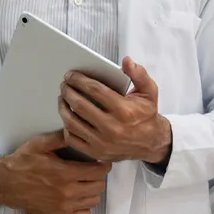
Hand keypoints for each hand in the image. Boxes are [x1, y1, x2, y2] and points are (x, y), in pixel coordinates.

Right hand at [0, 131, 110, 213]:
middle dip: (99, 177)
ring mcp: (64, 207)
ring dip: (92, 191)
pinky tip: (77, 196)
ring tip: (85, 183)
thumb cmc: (22, 163)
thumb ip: (61, 137)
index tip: (100, 161)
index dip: (103, 164)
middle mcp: (68, 192)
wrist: (5, 184)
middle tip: (92, 171)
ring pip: (93, 200)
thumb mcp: (40, 144)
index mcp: (65, 173)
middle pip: (99, 186)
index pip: (99, 171)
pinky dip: (84, 205)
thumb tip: (78, 131)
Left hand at [57, 59, 171, 163]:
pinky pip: (73, 139)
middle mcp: (112, 128)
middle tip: (64, 85)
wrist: (150, 142)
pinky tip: (67, 117)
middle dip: (68, 92)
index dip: (80, 80)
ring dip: (63, 108)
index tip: (71, 75)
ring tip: (63, 98)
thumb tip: (126, 60)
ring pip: (73, 122)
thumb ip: (138, 74)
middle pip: (80, 105)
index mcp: (124, 110)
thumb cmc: (147, 114)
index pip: (95, 90)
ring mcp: (102, 142)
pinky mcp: (96, 153)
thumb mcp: (149, 91)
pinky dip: (66, 127)